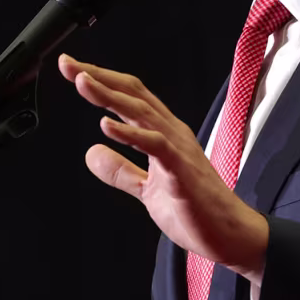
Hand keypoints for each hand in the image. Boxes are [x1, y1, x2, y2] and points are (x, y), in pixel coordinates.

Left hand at [58, 53, 268, 283]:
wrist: (230, 235)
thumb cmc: (196, 210)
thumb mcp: (147, 190)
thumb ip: (121, 171)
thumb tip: (91, 153)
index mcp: (163, 134)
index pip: (130, 97)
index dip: (101, 80)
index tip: (71, 68)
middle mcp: (171, 133)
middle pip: (133, 94)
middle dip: (100, 77)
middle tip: (68, 64)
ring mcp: (178, 149)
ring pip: (142, 112)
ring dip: (110, 96)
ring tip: (82, 82)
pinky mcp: (181, 170)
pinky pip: (155, 145)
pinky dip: (130, 134)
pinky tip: (106, 126)